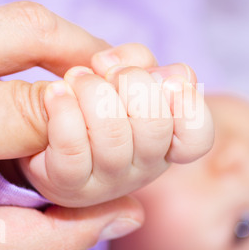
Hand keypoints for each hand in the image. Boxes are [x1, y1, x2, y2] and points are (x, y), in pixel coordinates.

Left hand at [0, 1, 145, 249]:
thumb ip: (47, 234)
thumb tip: (126, 210)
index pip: (24, 109)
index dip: (82, 128)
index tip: (103, 146)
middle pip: (27, 29)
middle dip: (90, 54)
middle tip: (120, 90)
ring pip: (12, 20)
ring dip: (65, 49)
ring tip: (89, 88)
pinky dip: (34, 52)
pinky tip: (46, 85)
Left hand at [17, 44, 214, 206]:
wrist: (50, 132)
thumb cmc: (94, 100)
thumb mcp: (125, 73)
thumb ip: (142, 63)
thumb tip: (144, 71)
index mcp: (166, 141)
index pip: (198, 137)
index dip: (188, 105)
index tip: (166, 80)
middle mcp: (144, 167)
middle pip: (155, 125)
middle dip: (131, 82)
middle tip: (109, 71)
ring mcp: (108, 181)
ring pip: (113, 134)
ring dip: (92, 91)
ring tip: (76, 78)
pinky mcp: (70, 186)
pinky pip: (72, 151)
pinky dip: (64, 110)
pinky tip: (56, 94)